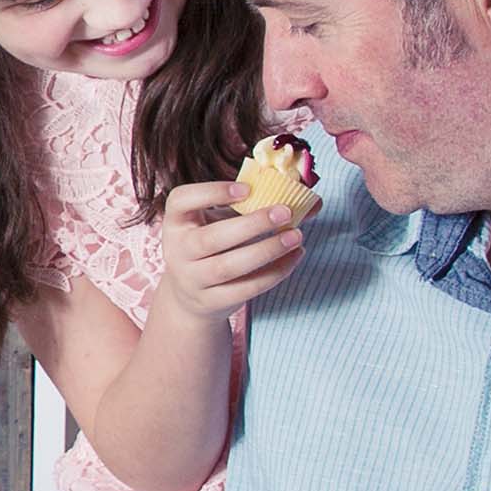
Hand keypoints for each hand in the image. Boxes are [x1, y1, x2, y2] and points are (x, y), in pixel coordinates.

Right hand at [149, 180, 305, 321]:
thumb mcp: (224, 220)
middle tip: (285, 212)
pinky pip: (245, 288)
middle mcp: (177, 250)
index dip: (212, 192)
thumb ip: (258, 205)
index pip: (181, 200)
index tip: (247, 188)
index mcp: (177, 221)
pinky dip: (274, 273)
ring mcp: (192, 279)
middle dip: (251, 224)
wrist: (190, 294)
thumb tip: (313, 202)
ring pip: (228, 267)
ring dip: (266, 250)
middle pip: (211, 238)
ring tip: (296, 236)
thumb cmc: (214, 245)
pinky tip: (294, 257)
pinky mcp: (211, 301)